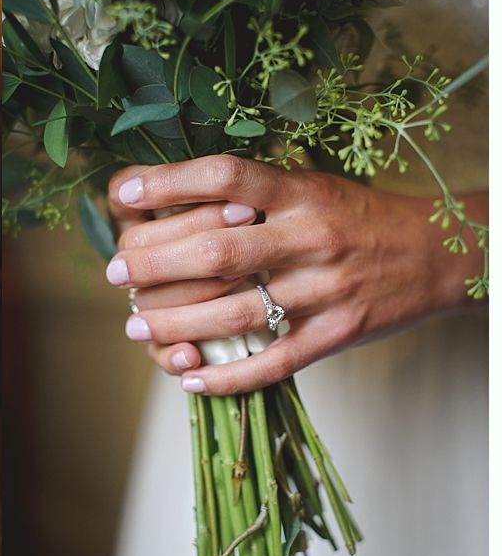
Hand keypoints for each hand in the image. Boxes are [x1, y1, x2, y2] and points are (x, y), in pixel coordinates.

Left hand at [105, 155, 485, 394]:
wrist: (440, 253)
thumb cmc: (357, 217)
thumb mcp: (310, 185)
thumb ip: (252, 191)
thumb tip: (173, 196)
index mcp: (299, 193)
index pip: (224, 177)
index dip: (168, 182)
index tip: (124, 191)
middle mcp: (308, 238)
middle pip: (214, 250)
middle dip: (152, 263)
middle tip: (115, 272)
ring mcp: (321, 291)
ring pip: (231, 314)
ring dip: (173, 324)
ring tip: (136, 325)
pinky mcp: (334, 335)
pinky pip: (271, 363)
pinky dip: (224, 376)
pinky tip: (188, 378)